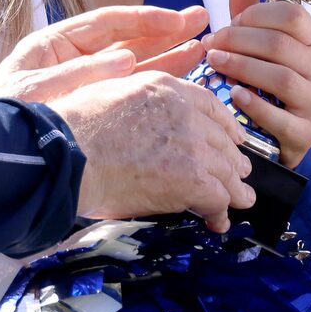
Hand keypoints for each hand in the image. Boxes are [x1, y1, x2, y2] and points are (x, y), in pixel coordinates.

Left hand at [0, 4, 207, 103]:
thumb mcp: (35, 90)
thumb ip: (79, 75)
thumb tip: (125, 61)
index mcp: (54, 46)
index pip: (108, 23)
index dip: (145, 19)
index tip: (177, 20)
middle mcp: (73, 62)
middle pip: (126, 41)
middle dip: (164, 32)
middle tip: (202, 21)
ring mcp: (84, 88)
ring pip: (133, 68)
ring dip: (166, 59)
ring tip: (201, 50)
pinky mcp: (91, 113)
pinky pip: (127, 97)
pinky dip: (153, 90)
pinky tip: (179, 86)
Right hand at [53, 71, 254, 232]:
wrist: (70, 155)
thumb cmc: (75, 128)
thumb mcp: (111, 91)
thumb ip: (140, 101)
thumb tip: (146, 119)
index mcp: (168, 89)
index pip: (210, 106)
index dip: (226, 125)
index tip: (234, 137)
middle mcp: (188, 114)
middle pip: (223, 140)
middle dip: (233, 159)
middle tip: (239, 173)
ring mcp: (194, 147)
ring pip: (227, 171)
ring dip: (235, 189)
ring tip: (241, 200)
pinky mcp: (192, 180)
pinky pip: (218, 199)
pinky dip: (220, 213)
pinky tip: (218, 222)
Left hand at [199, 0, 310, 163]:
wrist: (284, 139)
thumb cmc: (269, 86)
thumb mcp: (261, 48)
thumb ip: (251, 15)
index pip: (292, 16)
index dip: (256, 15)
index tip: (228, 23)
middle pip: (280, 45)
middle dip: (238, 41)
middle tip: (210, 45)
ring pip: (281, 78)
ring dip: (241, 67)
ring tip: (214, 64)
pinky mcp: (306, 133)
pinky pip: (280, 117)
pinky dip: (254, 104)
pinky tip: (233, 95)